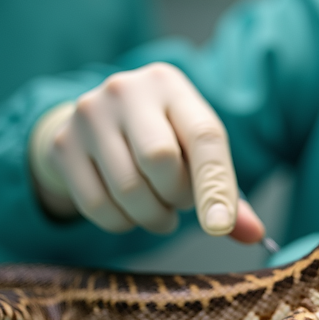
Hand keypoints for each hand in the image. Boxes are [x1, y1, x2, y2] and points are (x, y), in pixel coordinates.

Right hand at [29, 62, 264, 241]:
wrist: (95, 120)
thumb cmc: (161, 136)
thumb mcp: (194, 148)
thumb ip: (223, 189)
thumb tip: (255, 234)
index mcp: (171, 85)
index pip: (204, 137)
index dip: (215, 186)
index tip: (220, 226)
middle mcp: (127, 91)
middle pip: (160, 161)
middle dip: (178, 196)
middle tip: (180, 201)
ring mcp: (89, 114)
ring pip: (128, 188)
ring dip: (152, 215)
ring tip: (159, 208)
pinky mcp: (63, 144)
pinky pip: (97, 205)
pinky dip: (122, 223)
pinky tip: (130, 212)